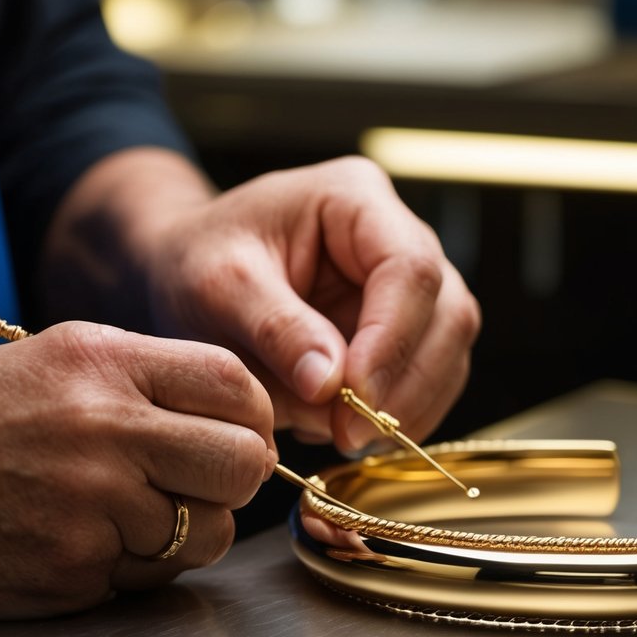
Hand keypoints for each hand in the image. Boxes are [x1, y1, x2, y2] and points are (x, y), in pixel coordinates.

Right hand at [0, 321, 273, 626]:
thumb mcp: (54, 361)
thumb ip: (149, 378)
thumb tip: (243, 420)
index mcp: (103, 361)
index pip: (236, 382)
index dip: (255, 414)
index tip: (239, 432)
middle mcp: (106, 427)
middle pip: (242, 461)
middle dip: (237, 477)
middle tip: (203, 481)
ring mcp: (92, 505)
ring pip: (212, 530)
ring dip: (193, 530)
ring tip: (138, 514)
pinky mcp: (77, 569)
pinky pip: (160, 574)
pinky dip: (143, 564)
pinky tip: (96, 541)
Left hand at [142, 156, 480, 450]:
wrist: (187, 274)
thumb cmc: (198, 261)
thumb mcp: (218, 285)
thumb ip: (276, 328)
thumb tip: (333, 385)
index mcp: (357, 199)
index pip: (409, 269)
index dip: (393, 339)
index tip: (355, 398)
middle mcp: (399, 237)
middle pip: (449, 313)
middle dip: (407, 384)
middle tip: (349, 435)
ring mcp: (410, 287)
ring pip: (449, 352)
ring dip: (408, 407)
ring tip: (343, 437)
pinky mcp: (405, 332)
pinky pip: (429, 379)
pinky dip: (397, 414)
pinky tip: (347, 430)